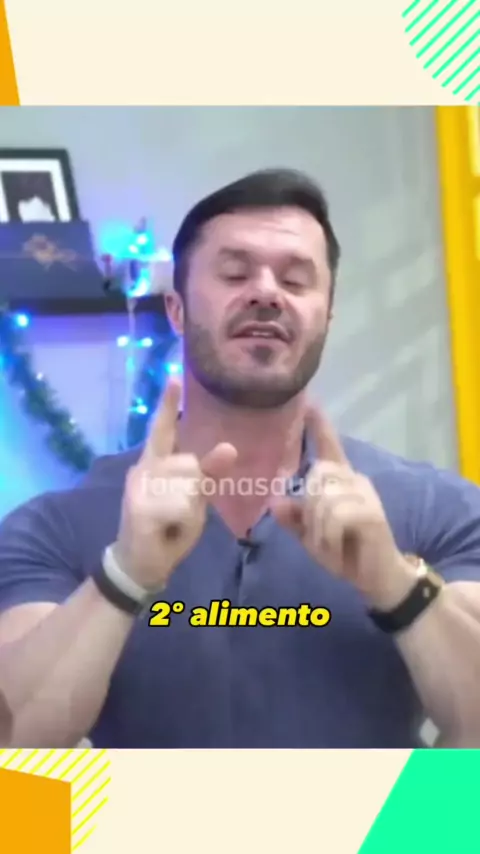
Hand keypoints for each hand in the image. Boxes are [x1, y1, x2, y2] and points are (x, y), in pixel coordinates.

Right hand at [116, 378, 236, 590]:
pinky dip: (183, 521)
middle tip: (178, 512)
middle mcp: (143, 468)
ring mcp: (138, 487)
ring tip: (172, 521)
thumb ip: (208, 473)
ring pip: (189, 486)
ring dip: (190, 509)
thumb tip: (230, 446)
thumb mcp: (193, 498)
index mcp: (155, 462)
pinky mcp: (139, 507)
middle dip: (195, 491)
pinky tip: (167, 529)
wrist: (140, 563)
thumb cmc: (168, 528)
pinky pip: (180, 505)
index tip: (174, 376)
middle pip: (191, 464)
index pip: (163, 429)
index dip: (168, 404)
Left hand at [271, 407, 417, 609]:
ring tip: (328, 545)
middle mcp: (355, 480)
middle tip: (317, 535)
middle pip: (317, 474)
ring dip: (318, 527)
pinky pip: (335, 515)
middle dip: (308, 507)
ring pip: (323, 496)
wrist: (377, 579)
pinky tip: (336, 548)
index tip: (310, 403)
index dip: (320, 427)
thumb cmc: (345, 553)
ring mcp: (365, 494)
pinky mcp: (371, 513)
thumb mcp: (312, 535)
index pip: (329, 447)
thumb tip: (275, 502)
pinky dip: (327, 535)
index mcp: (340, 481)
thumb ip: (294, 518)